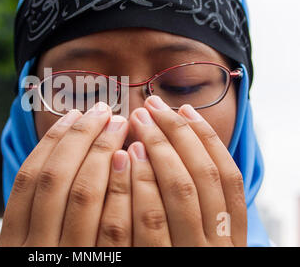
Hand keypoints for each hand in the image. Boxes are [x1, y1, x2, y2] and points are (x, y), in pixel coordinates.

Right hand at [0, 102, 133, 245]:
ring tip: (123, 123)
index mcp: (15, 243)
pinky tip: (135, 159)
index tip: (74, 115)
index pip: (29, 179)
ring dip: (105, 153)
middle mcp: (39, 248)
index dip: (53, 143)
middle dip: (83, 138)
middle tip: (106, 109)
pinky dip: (126, 189)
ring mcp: (73, 261)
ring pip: (87, 196)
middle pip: (59, 179)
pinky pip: (117, 227)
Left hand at [127, 95, 246, 245]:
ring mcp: (188, 252)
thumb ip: (193, 200)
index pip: (228, 177)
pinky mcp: (156, 259)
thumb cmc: (174, 251)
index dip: (208, 139)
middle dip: (177, 133)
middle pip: (202, 175)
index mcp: (231, 234)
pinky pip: (149, 216)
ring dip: (158, 148)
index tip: (185, 108)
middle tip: (151, 105)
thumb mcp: (197, 236)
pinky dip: (139, 181)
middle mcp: (217, 244)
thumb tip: (176, 143)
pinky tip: (124, 155)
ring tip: (138, 120)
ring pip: (179, 190)